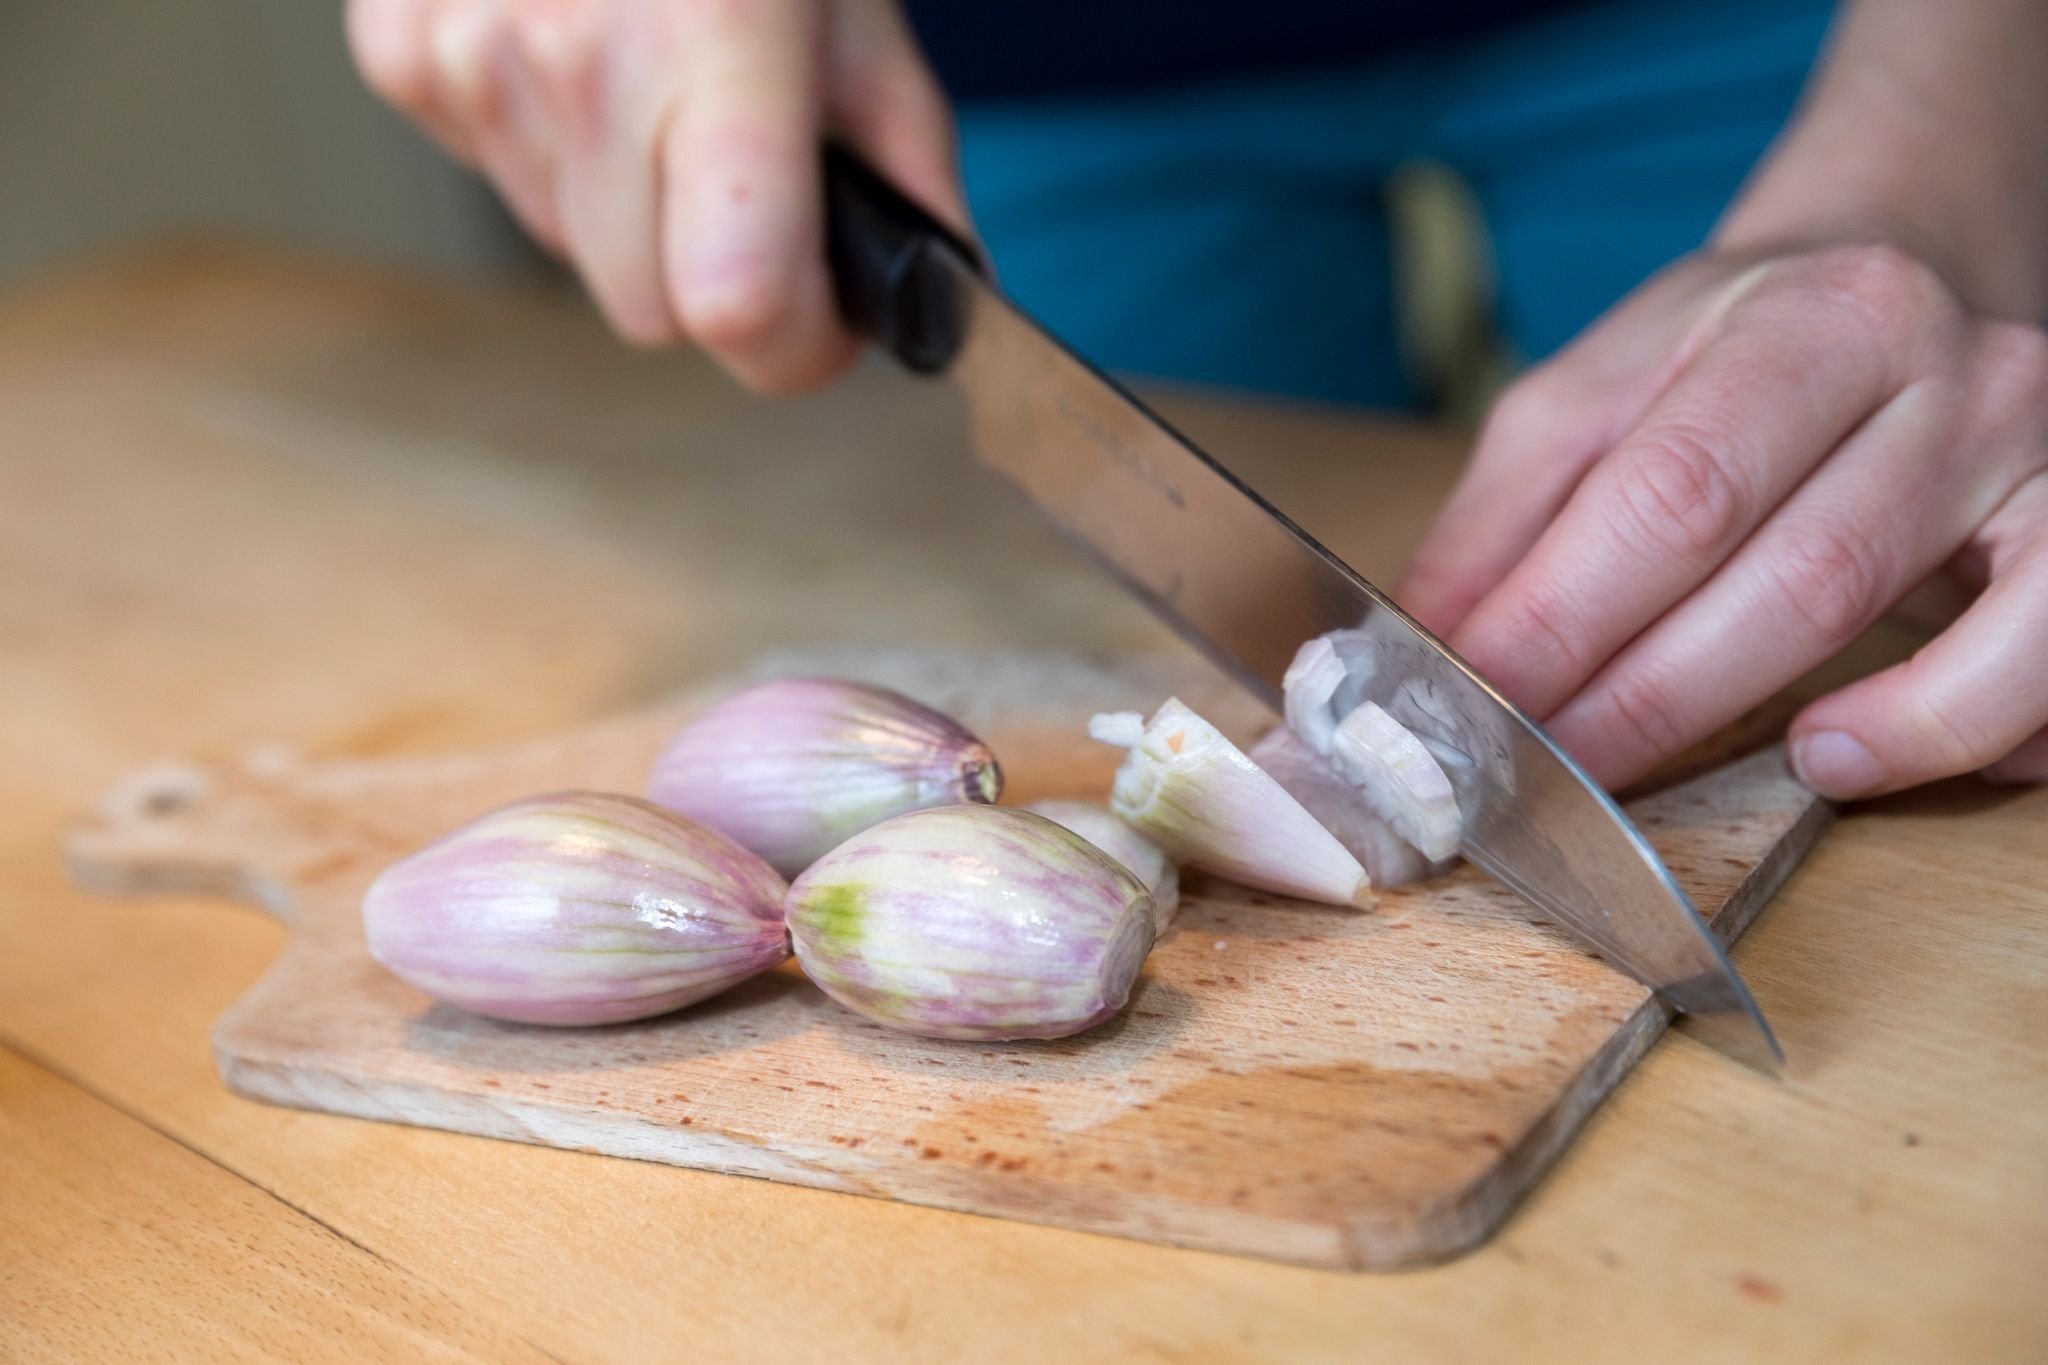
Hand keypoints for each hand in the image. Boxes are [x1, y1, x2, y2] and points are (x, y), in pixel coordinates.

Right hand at [345, 0, 964, 390]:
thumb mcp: (864, 21)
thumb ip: (907, 174)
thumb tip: (933, 308)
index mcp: (719, 47)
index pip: (735, 303)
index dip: (795, 344)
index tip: (822, 318)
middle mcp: (577, 62)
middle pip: (650, 312)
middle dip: (715, 276)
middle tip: (747, 178)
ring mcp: (472, 59)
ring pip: (573, 254)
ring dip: (630, 209)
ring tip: (660, 88)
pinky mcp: (401, 56)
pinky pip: (500, 181)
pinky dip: (551, 151)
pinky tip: (581, 60)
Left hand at [1398, 242, 2047, 798]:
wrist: (1898, 281)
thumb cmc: (1729, 362)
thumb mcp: (1592, 401)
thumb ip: (1500, 523)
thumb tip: (1412, 651)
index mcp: (1795, 319)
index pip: (1667, 493)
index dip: (1561, 623)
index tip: (1471, 713)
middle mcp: (1934, 367)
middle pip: (1786, 568)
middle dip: (1640, 697)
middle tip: (1542, 776)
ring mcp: (2026, 445)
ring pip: (1914, 616)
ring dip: (1775, 725)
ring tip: (1684, 778)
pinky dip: (1953, 726)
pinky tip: (1848, 754)